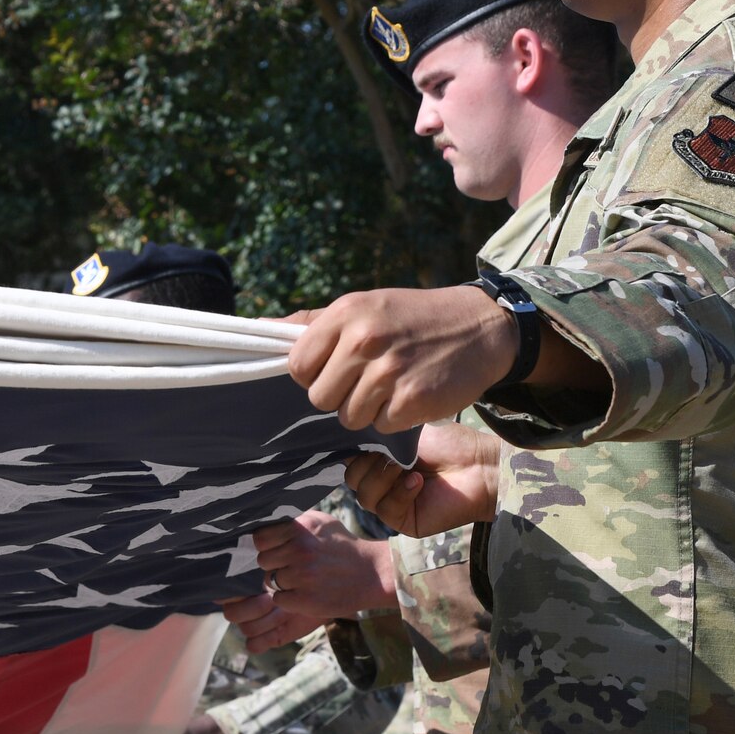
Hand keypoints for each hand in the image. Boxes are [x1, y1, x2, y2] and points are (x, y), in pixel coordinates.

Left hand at [256, 510, 395, 622]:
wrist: (372, 573)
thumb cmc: (342, 545)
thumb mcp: (320, 521)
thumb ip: (293, 521)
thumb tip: (265, 521)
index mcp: (299, 529)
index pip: (260, 538)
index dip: (267, 545)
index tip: (278, 549)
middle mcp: (299, 550)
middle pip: (263, 561)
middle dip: (275, 564)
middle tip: (293, 566)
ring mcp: (303, 576)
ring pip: (270, 581)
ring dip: (282, 582)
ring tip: (302, 579)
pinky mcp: (306, 599)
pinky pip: (279, 599)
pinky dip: (288, 598)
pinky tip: (305, 592)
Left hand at [282, 285, 514, 431]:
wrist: (478, 327)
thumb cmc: (409, 318)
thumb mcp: (362, 306)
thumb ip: (310, 324)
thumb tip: (256, 331)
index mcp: (346, 313)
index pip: (297, 366)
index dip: (314, 374)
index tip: (335, 369)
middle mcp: (364, 340)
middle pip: (319, 398)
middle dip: (339, 396)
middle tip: (366, 380)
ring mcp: (389, 372)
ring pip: (348, 417)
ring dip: (367, 409)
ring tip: (390, 385)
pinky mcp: (413, 401)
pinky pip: (380, 427)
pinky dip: (393, 418)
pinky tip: (409, 395)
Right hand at [346, 422, 502, 536]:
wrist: (480, 465)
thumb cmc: (449, 443)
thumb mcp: (404, 431)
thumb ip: (374, 435)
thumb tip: (344, 432)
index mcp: (379, 458)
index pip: (348, 458)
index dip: (348, 449)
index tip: (355, 437)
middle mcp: (382, 481)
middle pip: (351, 478)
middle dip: (367, 462)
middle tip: (388, 452)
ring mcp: (392, 502)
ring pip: (364, 496)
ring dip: (382, 478)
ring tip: (405, 466)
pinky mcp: (405, 521)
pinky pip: (385, 509)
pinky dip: (399, 493)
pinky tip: (417, 481)